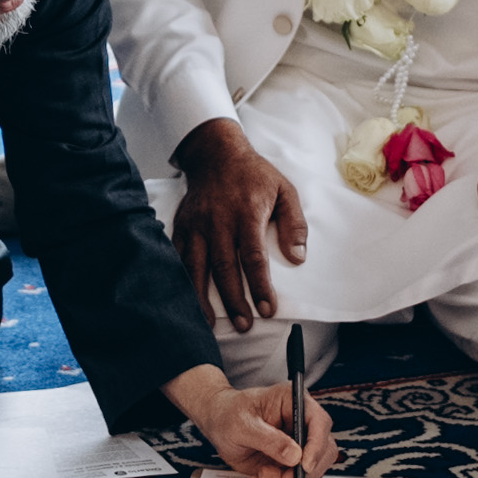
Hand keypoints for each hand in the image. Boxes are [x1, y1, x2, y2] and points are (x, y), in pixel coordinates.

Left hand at [170, 364, 337, 477]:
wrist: (218, 424)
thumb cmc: (230, 414)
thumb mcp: (242, 424)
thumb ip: (268, 439)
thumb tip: (295, 456)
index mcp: (294, 402)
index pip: (319, 422)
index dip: (317, 445)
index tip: (304, 465)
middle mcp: (302, 423)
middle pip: (325, 449)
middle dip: (307, 470)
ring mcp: (298, 445)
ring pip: (312, 469)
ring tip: (262, 476)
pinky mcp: (289, 462)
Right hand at [175, 121, 310, 333]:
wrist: (216, 153)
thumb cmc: (255, 175)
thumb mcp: (284, 190)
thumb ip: (294, 224)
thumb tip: (297, 257)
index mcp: (246, 213)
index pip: (254, 257)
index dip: (261, 286)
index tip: (268, 309)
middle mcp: (219, 221)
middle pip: (225, 268)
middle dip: (234, 300)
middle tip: (245, 324)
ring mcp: (197, 226)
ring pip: (197, 267)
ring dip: (203, 298)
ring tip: (211, 324)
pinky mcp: (182, 227)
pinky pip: (179, 259)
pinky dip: (182, 281)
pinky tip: (186, 301)